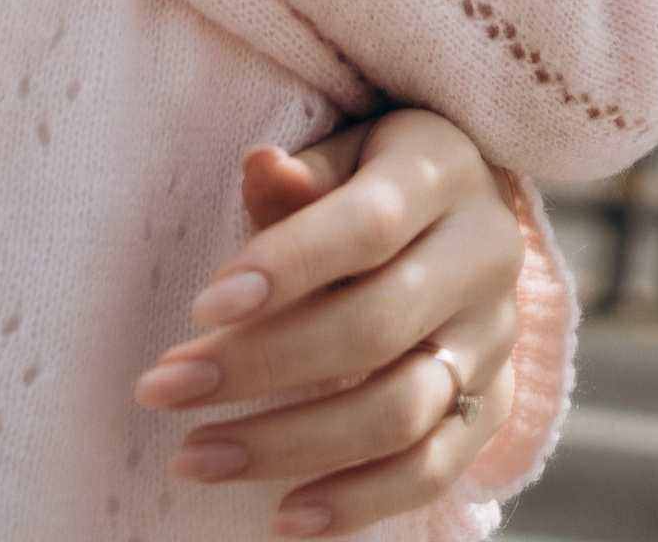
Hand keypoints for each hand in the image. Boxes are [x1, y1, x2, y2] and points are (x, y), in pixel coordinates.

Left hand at [133, 104, 523, 535]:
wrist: (468, 220)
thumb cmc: (377, 178)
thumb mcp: (346, 151)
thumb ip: (303, 173)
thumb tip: (260, 166)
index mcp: (444, 174)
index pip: (368, 225)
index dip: (286, 265)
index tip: (199, 309)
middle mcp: (483, 257)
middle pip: (375, 326)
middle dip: (260, 365)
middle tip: (164, 388)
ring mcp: (492, 340)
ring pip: (398, 411)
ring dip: (287, 445)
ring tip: (195, 456)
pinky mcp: (492, 408)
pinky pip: (431, 471)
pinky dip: (357, 502)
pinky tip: (282, 517)